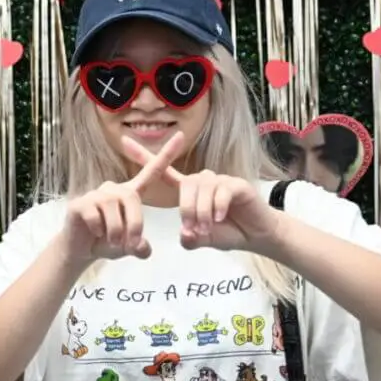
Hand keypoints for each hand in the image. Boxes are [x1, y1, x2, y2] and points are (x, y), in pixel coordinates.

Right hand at [60, 132, 184, 262]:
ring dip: (115, 232)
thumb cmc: (107, 242)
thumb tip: (143, 248)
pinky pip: (95, 217)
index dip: (166, 155)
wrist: (80, 249)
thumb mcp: (129, 247)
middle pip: (132, 199)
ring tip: (110, 240)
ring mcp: (96, 194)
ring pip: (113, 210)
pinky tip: (94, 231)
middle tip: (129, 244)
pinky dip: (99, 231)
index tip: (181, 136)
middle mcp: (114, 189)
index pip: (151, 172)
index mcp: (130, 193)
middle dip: (134, 225)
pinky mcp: (81, 203)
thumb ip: (139, 247)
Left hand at [120, 137, 282, 254]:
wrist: (257, 236)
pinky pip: (221, 191)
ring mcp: (221, 180)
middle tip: (193, 229)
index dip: (143, 157)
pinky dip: (218, 206)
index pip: (164, 171)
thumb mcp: (203, 239)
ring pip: (201, 188)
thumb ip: (190, 239)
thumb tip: (185, 235)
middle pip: (185, 186)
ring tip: (207, 227)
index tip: (123, 142)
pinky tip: (220, 217)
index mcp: (190, 191)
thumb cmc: (228, 232)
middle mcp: (203, 181)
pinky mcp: (236, 184)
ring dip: (201, 210)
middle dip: (186, 210)